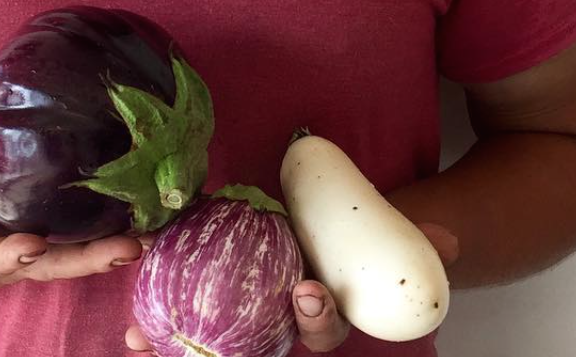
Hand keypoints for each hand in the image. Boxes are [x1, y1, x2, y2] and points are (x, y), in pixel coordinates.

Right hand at [0, 207, 149, 299]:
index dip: (2, 256)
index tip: (29, 246)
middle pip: (40, 265)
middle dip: (81, 261)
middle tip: (125, 249)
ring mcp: (12, 251)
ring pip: (62, 255)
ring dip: (102, 249)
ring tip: (146, 237)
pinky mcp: (28, 231)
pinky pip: (66, 236)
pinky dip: (99, 232)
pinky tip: (137, 218)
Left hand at [123, 223, 458, 353]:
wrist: (325, 231)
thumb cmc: (349, 241)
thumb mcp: (381, 235)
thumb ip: (410, 236)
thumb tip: (447, 240)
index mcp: (316, 311)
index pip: (320, 330)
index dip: (316, 316)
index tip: (307, 289)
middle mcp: (275, 323)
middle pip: (256, 345)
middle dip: (226, 346)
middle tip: (201, 329)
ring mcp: (241, 316)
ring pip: (209, 341)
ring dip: (172, 343)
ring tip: (140, 337)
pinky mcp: (210, 298)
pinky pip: (182, 312)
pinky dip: (154, 317)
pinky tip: (129, 319)